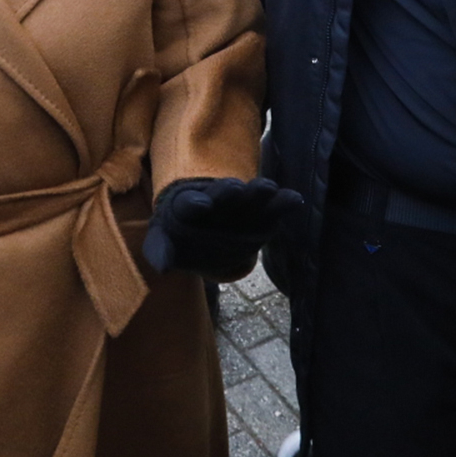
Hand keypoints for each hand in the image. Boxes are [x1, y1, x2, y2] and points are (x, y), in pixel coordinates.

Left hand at [143, 176, 305, 280]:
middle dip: (229, 192)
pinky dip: (284, 202)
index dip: (195, 204)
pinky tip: (295, 199)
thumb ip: (160, 252)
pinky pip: (274, 208)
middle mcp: (216, 202)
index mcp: (188, 207)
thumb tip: (162, 267)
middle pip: (222, 195)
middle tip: (237, 188)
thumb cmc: (178, 237)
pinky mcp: (261, 216)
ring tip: (269, 188)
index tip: (202, 206)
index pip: (189, 204)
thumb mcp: (162, 244)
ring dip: (258, 192)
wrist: (203, 236)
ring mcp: (240, 206)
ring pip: (249, 196)